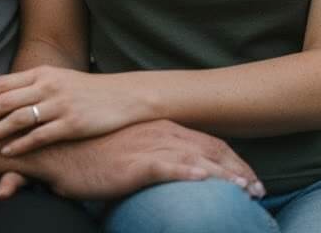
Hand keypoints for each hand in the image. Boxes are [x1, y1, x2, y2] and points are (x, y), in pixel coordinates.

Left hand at [0, 66, 142, 154]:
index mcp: (42, 73)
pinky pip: (40, 136)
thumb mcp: (58, 80)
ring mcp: (60, 105)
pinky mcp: (72, 124)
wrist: (122, 97)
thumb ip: (34, 85)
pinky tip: (6, 153)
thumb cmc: (86, 91)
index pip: (3, 83)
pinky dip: (20, 145)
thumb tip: (5, 96)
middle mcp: (48, 86)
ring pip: (18, 118)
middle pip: (5, 100)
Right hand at [33, 119, 263, 200]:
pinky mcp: (135, 163)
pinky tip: (207, 181)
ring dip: (226, 176)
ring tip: (248, 192)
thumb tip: (172, 168)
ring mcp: (148, 146)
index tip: (250, 178)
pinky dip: (190, 174)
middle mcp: (159, 132)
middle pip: (209, 150)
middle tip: (260, 190)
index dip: (232, 160)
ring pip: (196, 160)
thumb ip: (152, 154)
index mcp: (159, 127)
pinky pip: (168, 168)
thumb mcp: (128, 150)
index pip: (206, 142)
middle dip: (238, 170)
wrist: (60, 151)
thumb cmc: (91, 154)